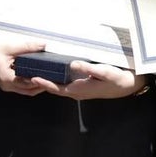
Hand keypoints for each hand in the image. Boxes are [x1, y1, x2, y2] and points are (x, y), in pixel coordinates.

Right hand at [0, 35, 47, 95]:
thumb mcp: (9, 46)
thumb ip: (27, 47)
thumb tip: (43, 45)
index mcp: (8, 79)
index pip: (30, 84)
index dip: (42, 81)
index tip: (53, 75)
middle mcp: (7, 85)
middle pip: (30, 90)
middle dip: (42, 85)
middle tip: (55, 76)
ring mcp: (7, 85)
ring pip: (26, 89)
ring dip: (37, 84)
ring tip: (48, 74)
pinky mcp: (7, 81)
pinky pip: (21, 85)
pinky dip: (30, 81)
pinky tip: (37, 72)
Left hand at [29, 61, 146, 98]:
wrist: (129, 86)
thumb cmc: (117, 79)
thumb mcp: (105, 71)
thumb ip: (89, 68)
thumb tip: (72, 64)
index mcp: (79, 90)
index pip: (57, 88)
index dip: (44, 83)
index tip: (32, 77)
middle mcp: (77, 92)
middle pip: (54, 88)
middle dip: (41, 82)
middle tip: (27, 74)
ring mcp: (79, 90)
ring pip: (59, 87)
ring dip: (47, 81)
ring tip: (35, 72)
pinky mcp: (82, 87)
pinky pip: (65, 84)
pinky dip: (56, 79)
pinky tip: (53, 72)